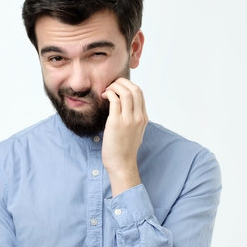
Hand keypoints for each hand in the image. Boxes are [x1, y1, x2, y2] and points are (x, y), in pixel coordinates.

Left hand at [101, 78, 147, 196]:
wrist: (122, 164)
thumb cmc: (125, 150)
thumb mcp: (135, 132)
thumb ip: (133, 119)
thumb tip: (124, 107)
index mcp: (143, 118)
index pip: (140, 93)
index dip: (128, 85)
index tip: (117, 87)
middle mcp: (138, 117)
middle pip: (135, 89)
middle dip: (122, 82)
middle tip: (111, 85)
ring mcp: (128, 120)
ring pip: (125, 92)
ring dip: (114, 86)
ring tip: (106, 90)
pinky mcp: (116, 123)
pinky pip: (115, 101)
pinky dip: (109, 93)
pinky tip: (103, 96)